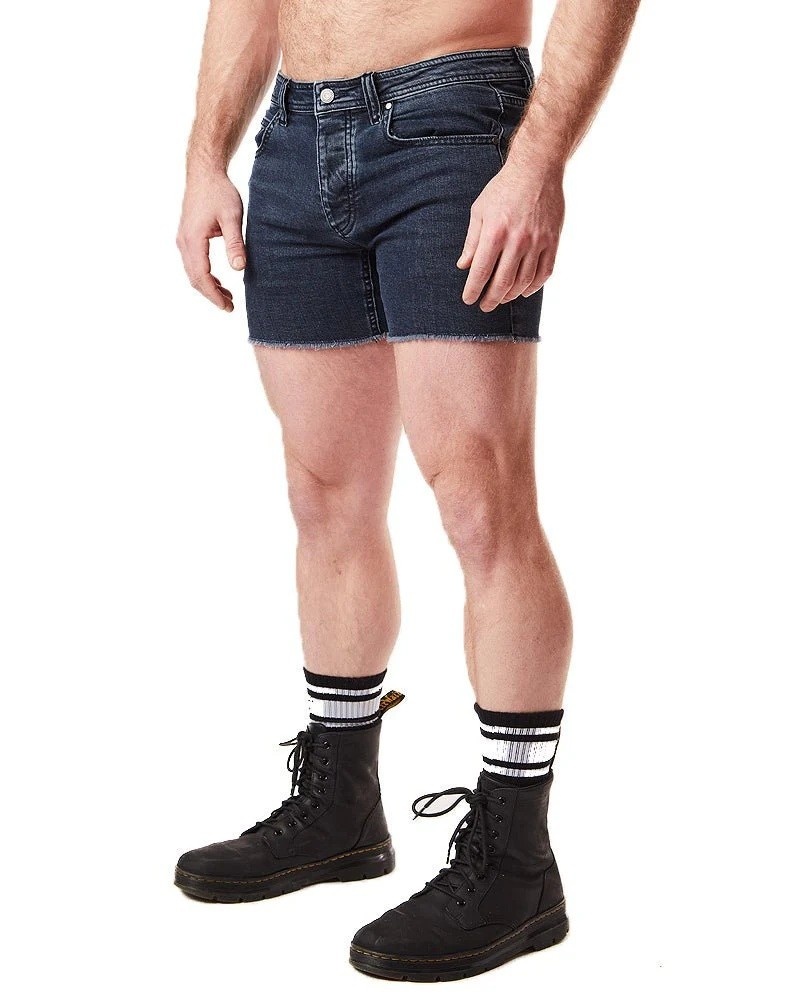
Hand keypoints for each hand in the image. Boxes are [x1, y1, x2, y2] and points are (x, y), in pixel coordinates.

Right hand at [176, 170, 245, 311]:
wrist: (204, 172)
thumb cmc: (220, 192)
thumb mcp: (232, 217)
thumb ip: (235, 243)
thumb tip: (239, 269)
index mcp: (193, 239)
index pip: (201, 276)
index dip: (214, 295)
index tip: (227, 307)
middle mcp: (184, 242)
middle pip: (194, 278)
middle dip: (211, 295)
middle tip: (230, 307)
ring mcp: (183, 239)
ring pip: (193, 272)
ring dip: (208, 286)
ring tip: (228, 297)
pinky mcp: (187, 237)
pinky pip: (193, 263)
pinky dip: (205, 276)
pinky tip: (219, 281)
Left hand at [457, 158, 564, 310]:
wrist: (537, 169)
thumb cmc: (503, 189)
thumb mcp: (480, 211)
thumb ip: (472, 241)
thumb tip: (464, 266)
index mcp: (495, 233)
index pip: (481, 272)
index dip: (473, 290)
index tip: (469, 300)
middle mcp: (517, 240)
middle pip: (502, 283)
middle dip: (491, 299)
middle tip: (484, 306)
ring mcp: (538, 242)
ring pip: (523, 282)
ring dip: (510, 295)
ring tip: (501, 298)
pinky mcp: (553, 241)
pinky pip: (544, 273)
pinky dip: (533, 287)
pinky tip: (523, 290)